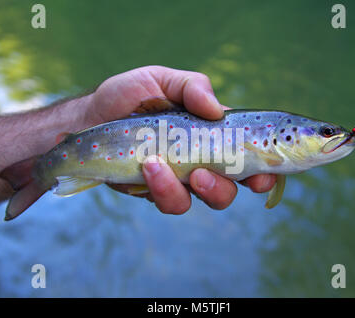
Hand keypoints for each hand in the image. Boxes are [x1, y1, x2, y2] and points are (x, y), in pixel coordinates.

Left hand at [85, 66, 275, 213]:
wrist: (90, 118)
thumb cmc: (129, 95)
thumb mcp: (162, 79)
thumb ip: (192, 87)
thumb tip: (216, 110)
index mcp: (211, 133)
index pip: (247, 154)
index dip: (263, 169)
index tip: (265, 174)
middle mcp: (201, 159)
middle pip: (231, 186)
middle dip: (226, 187)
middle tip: (205, 174)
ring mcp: (180, 179)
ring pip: (203, 199)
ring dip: (194, 189)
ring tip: (166, 166)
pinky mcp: (157, 192)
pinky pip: (171, 202)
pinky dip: (164, 188)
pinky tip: (148, 167)